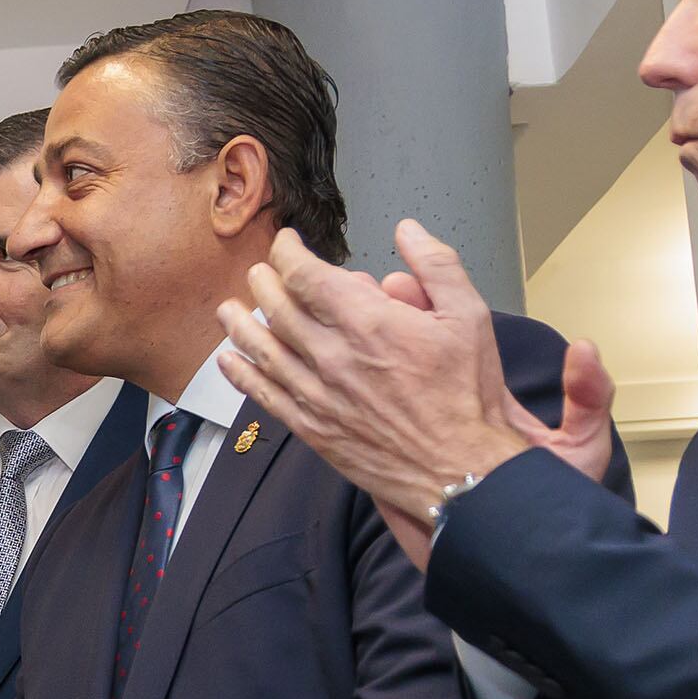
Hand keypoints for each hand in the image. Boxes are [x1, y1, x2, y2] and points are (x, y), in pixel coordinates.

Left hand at [214, 222, 617, 565]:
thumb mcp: (469, 315)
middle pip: (277, 308)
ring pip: (263, 350)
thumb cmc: (466, 396)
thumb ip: (437, 265)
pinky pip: (265, 396)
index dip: (287, 253)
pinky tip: (229, 361)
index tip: (287, 244)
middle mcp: (333, 356)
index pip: (305, 276)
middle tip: (259, 273)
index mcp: (367, 322)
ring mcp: (318, 394)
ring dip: (240, 325)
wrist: (459, 467)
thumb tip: (408, 231)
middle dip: (263, 283)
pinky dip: (242, 375)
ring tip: (228, 309)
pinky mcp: (313, 427)